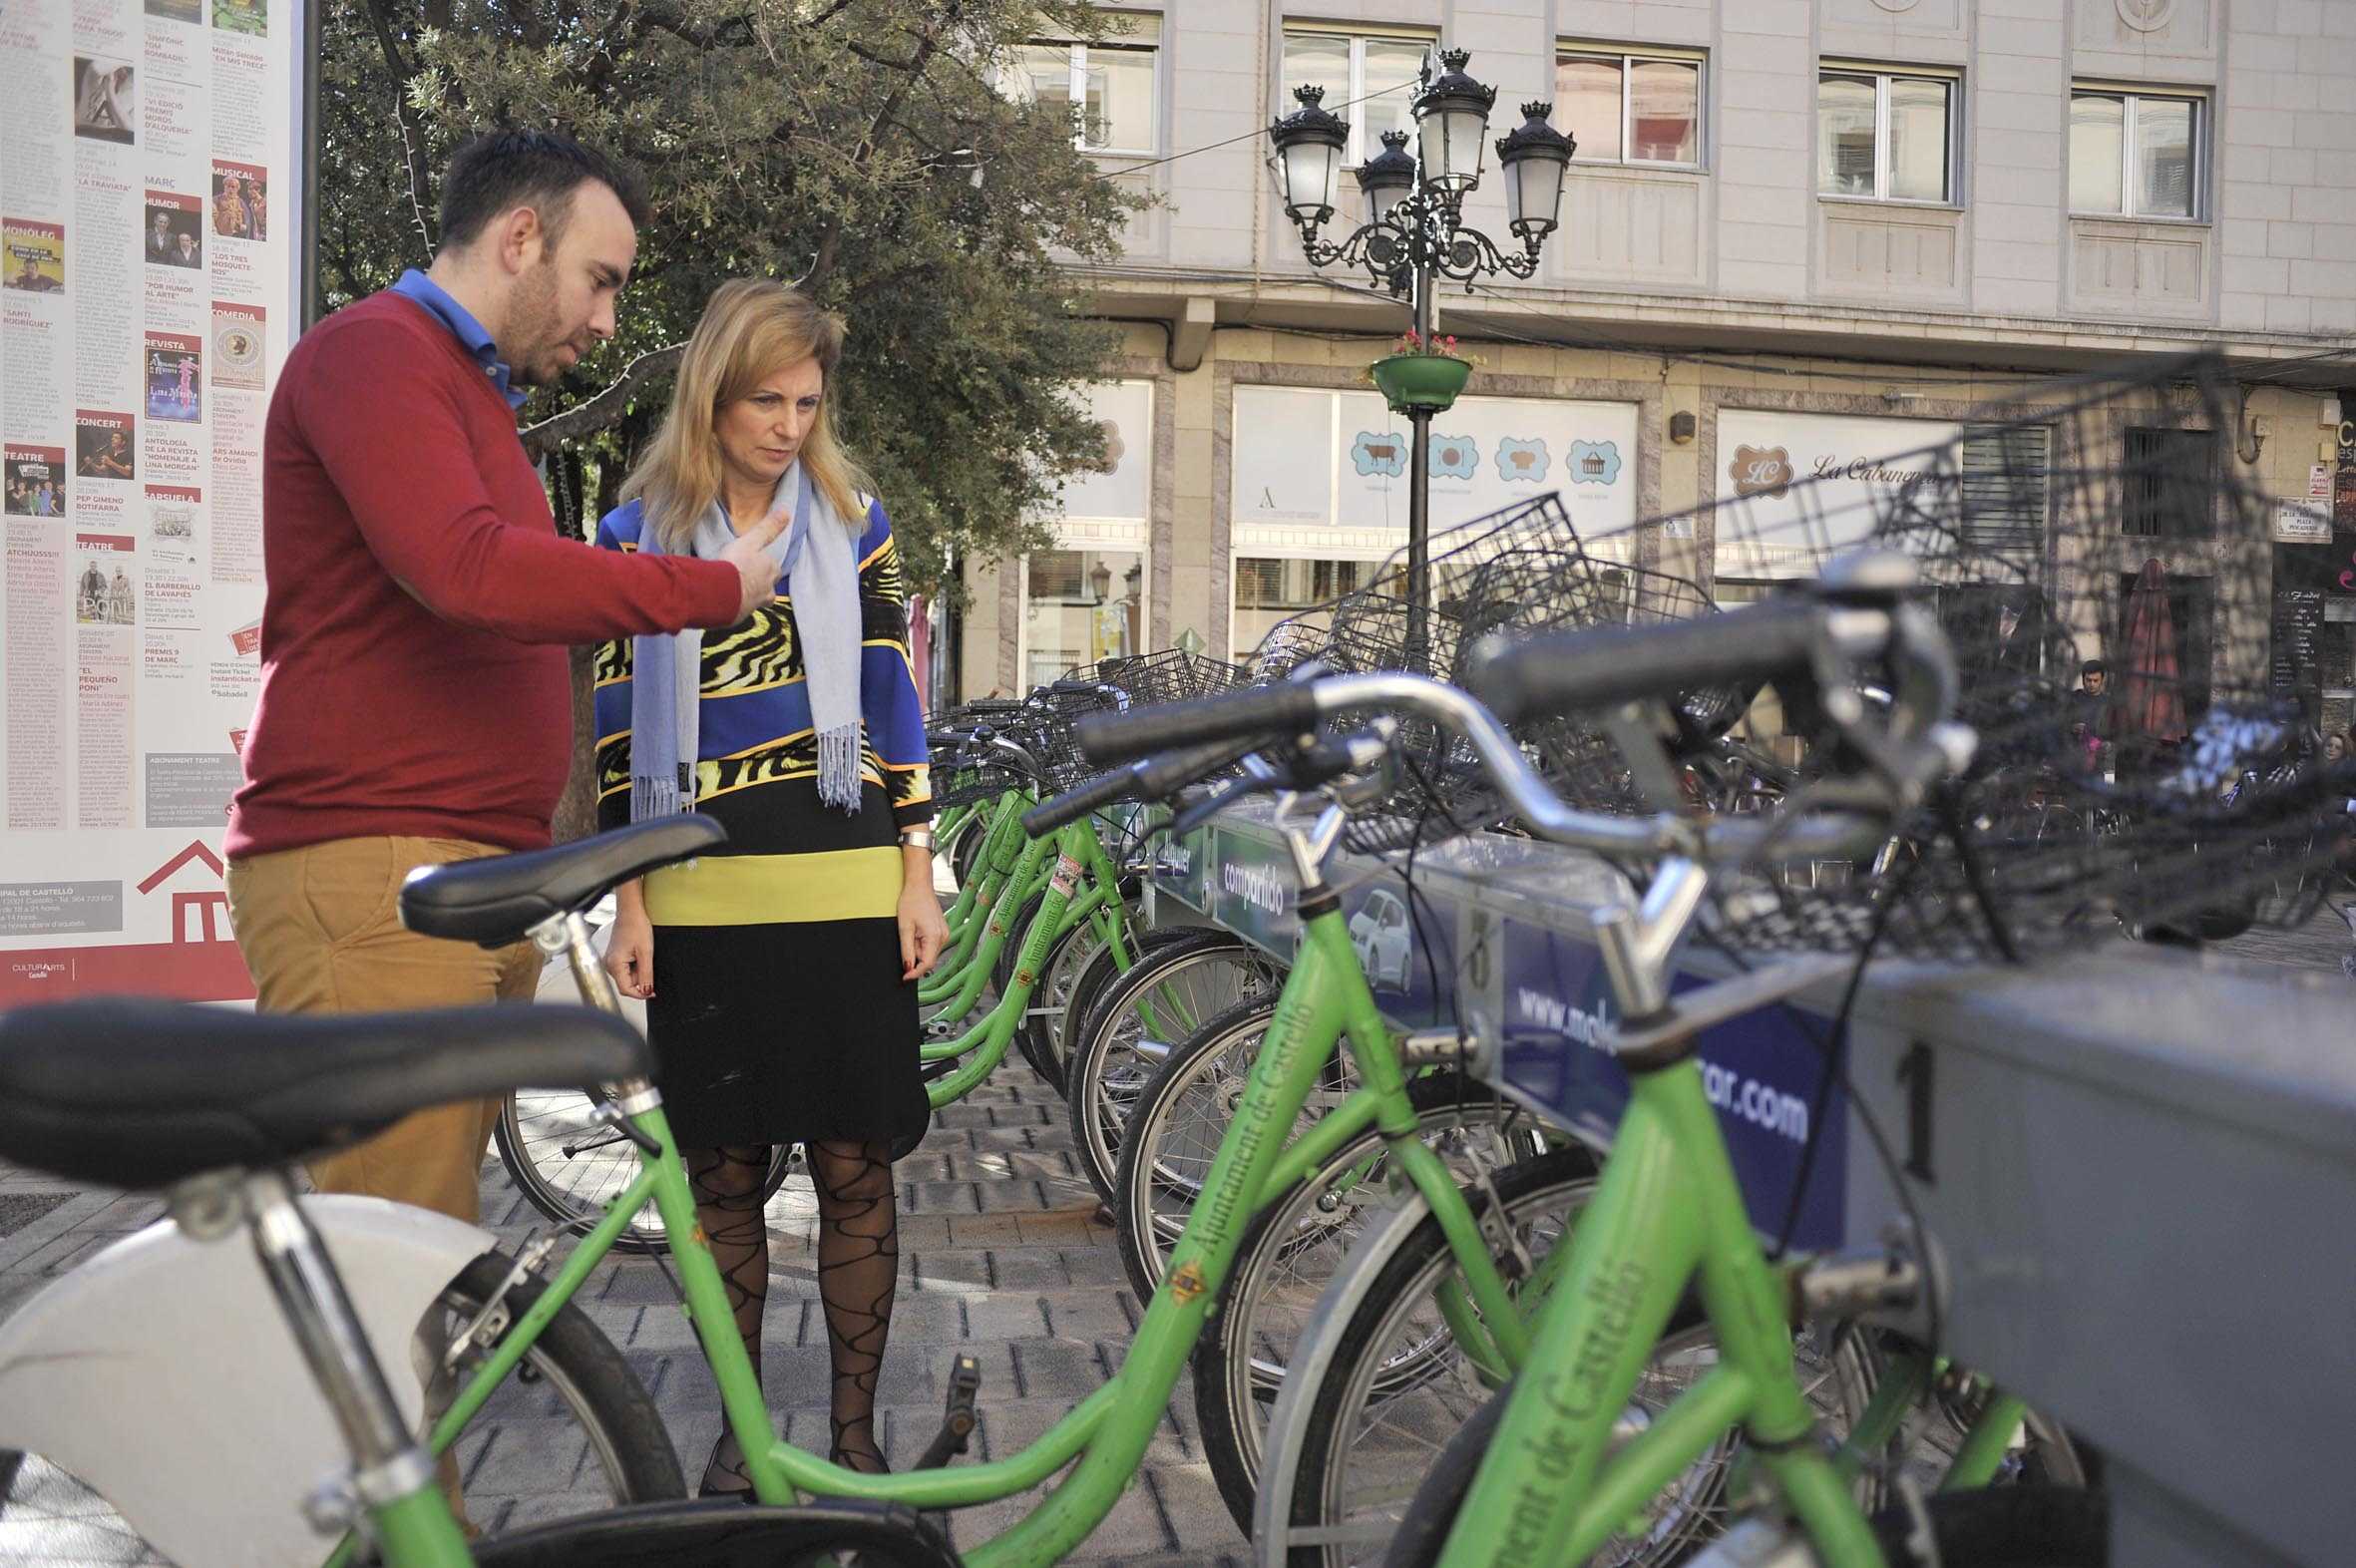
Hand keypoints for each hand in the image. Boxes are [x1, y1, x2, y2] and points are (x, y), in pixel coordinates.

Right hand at [603, 906, 655, 999]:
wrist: (631, 912)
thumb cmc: (636, 926)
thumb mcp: (646, 953)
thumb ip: (646, 975)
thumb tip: (647, 991)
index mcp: (614, 965)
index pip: (626, 990)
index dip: (640, 994)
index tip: (652, 993)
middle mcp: (609, 964)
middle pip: (627, 984)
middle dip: (640, 980)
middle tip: (648, 963)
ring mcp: (610, 961)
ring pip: (627, 977)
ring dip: (638, 972)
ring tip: (643, 955)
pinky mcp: (614, 957)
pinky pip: (625, 969)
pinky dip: (635, 966)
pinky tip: (638, 954)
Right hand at [718, 502, 792, 619]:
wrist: (717, 593)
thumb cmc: (734, 565)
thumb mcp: (751, 541)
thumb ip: (768, 528)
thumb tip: (787, 511)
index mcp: (770, 571)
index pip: (773, 567)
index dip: (764, 564)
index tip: (753, 562)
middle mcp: (766, 591)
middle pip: (767, 587)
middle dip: (759, 583)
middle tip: (744, 576)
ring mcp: (753, 606)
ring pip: (755, 600)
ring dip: (747, 595)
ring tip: (734, 590)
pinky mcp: (738, 617)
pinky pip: (738, 610)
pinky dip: (734, 606)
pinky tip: (724, 601)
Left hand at [898, 881, 948, 981]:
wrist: (919, 886)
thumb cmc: (911, 902)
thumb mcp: (904, 928)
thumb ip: (906, 950)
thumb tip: (908, 968)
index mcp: (935, 937)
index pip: (926, 964)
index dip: (914, 973)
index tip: (904, 978)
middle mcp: (943, 937)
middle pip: (927, 958)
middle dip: (915, 955)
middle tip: (907, 938)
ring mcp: (944, 934)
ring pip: (928, 952)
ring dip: (918, 947)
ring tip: (912, 930)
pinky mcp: (941, 931)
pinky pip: (931, 944)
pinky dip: (922, 942)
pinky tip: (917, 929)